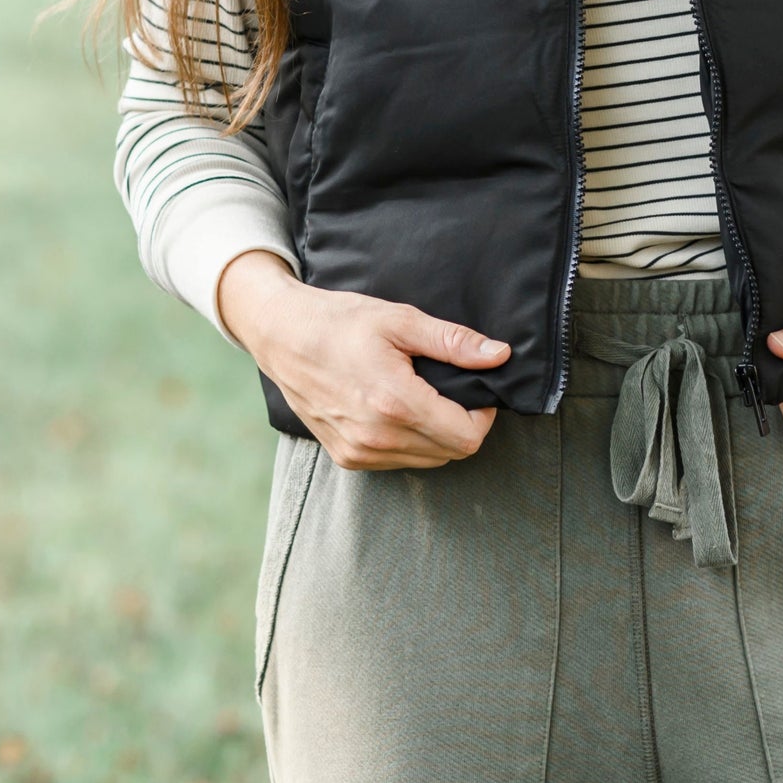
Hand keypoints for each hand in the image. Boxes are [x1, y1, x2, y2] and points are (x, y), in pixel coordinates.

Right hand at [215, 249, 510, 470]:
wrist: (282, 335)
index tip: (474, 388)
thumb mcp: (401, 320)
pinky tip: (397, 409)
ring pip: (427, 461)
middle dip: (462, 424)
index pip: (467, 437)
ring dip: (436, 435)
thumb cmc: (340, 321)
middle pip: (451, 453)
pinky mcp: (346, 458)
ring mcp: (359, 453)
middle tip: (449, 388)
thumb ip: (454, 342)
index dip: (482, 414)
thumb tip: (500, 356)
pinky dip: (410, 442)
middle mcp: (377, 438)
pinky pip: (398, 462)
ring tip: (421, 395)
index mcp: (395, 403)